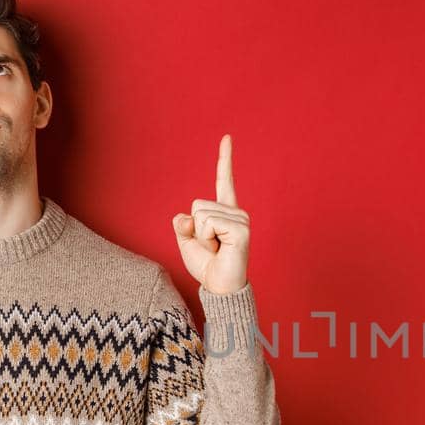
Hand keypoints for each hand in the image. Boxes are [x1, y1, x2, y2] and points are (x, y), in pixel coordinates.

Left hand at [172, 134, 250, 294]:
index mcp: (224, 212)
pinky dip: (207, 238)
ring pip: (202, 213)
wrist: (219, 287)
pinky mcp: (241, 229)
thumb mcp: (187, 242)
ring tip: (216, 249)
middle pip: (198, 204)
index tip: (227, 137)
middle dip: (196, 228)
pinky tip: (221, 249)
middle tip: (210, 246)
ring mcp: (241, 220)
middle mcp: (236, 212)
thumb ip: (183, 225)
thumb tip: (186, 216)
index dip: (224, 159)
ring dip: (202, 236)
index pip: (224, 181)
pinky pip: (209, 223)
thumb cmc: (207, 266)